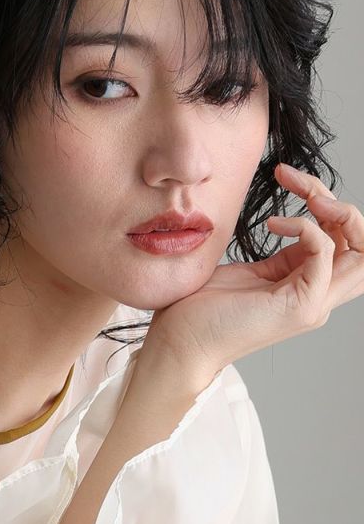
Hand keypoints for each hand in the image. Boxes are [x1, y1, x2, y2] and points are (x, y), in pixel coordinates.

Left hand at [144, 162, 363, 380]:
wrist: (178, 344)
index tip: (289, 179)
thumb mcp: (249, 272)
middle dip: (342, 205)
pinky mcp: (300, 306)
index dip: (327, 203)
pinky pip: (326, 255)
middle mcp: (316, 296)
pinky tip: (273, 224)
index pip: (342, 240)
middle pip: (363, 245)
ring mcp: (312, 304)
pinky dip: (306, 228)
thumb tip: (285, 221)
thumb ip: (279, 254)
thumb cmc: (200, 310)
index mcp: (305, 284)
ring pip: (360, 251)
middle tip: (301, 184)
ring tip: (305, 196)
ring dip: (339, 212)